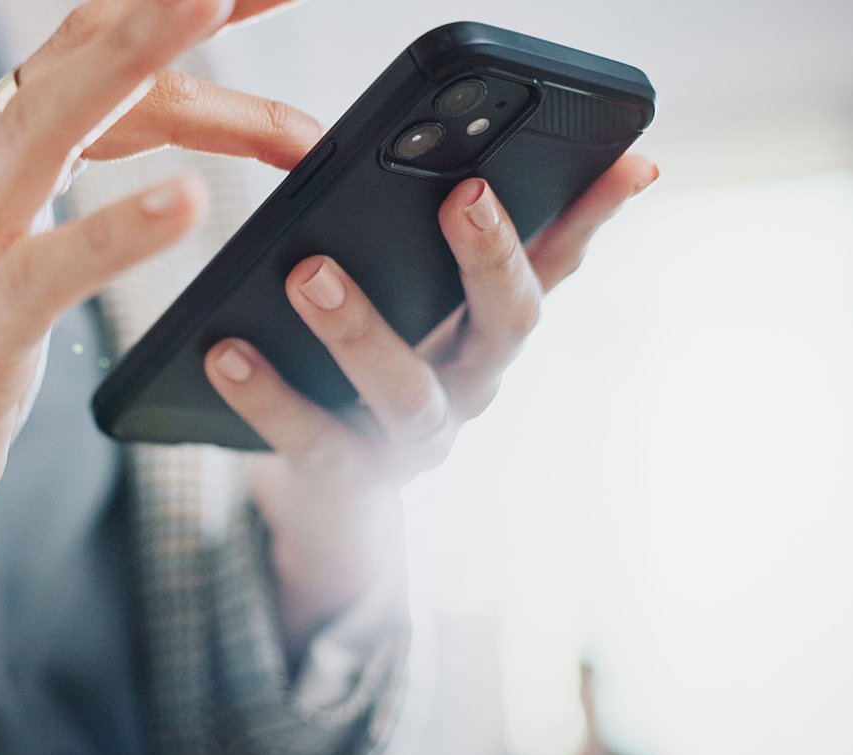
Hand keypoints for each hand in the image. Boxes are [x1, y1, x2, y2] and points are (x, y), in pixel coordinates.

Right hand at [0, 0, 319, 669]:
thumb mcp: (18, 236)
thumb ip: (74, 171)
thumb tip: (174, 134)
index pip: (94, 46)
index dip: (176, 5)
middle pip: (80, 58)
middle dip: (167, 4)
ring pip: (54, 127)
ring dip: (140, 61)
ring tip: (211, 4)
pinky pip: (51, 266)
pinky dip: (119, 228)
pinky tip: (185, 204)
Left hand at [204, 156, 660, 648]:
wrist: (329, 494)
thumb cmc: (372, 368)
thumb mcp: (422, 305)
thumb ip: (447, 245)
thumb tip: (464, 161)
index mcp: (490, 330)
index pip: (560, 262)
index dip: (600, 216)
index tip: (626, 162)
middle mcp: (472, 385)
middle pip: (509, 325)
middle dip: (490, 258)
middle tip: (461, 196)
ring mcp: (417, 441)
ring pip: (408, 391)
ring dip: (362, 329)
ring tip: (309, 274)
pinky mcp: (349, 477)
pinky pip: (312, 439)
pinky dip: (268, 396)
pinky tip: (225, 350)